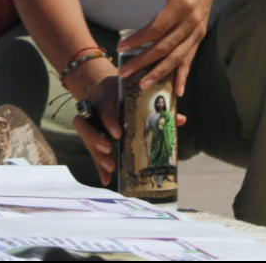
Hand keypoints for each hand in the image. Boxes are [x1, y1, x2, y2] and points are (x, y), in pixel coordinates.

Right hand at [70, 71, 187, 186]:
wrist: (101, 87)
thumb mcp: (134, 92)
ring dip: (97, 155)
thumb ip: (155, 107)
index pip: (104, 107)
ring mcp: (88, 121)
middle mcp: (92, 108)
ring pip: (86, 138)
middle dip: (96, 140)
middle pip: (87, 125)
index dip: (110, 121)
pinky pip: (90, 150)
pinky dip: (98, 167)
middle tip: (110, 151)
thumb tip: (180, 119)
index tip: (119, 134)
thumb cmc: (122, 91)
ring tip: (111, 167)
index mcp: (106, 94)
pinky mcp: (88, 134)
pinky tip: (107, 179)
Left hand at [117, 0, 220, 97]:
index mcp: (183, 5)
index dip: (139, 39)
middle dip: (144, 61)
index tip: (121, 48)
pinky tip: (178, 91)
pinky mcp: (198, 37)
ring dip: (160, 72)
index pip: (158, 27)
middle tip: (125, 72)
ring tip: (143, 84)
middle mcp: (191, 22)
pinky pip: (189, 58)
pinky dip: (183, 75)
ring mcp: (196, 32)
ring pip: (177, 57)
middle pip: (165, 46)